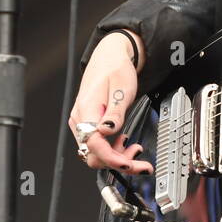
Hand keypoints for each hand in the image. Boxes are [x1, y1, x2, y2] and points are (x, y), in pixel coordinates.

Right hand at [68, 33, 152, 175]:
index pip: (94, 145)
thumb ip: (115, 114)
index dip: (113, 158)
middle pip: (94, 155)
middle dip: (118, 163)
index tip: (131, 164)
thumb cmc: (116, 70)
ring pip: (95, 153)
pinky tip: (125, 142)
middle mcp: (80, 120)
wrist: (109, 58)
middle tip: (141, 163)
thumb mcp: (122, 89)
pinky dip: (112, 150)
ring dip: (116, 157)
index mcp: (86, 111)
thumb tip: (108, 132)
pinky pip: (97, 145)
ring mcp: (82, 123)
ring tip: (135, 150)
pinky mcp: (88, 125)